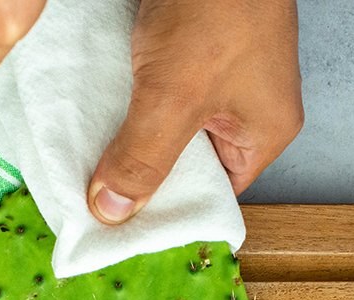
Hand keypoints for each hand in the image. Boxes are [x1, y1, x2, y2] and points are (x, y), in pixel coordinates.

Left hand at [88, 0, 303, 224]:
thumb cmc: (220, 6)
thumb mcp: (173, 98)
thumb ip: (143, 157)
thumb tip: (114, 210)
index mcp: (261, 133)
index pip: (210, 194)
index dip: (166, 210)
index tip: (119, 224)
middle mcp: (245, 108)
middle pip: (184, 161)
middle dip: (140, 169)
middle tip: (94, 188)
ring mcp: (220, 74)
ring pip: (165, 124)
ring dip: (128, 131)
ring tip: (92, 149)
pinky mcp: (192, 47)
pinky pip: (155, 87)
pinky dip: (127, 96)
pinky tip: (97, 105)